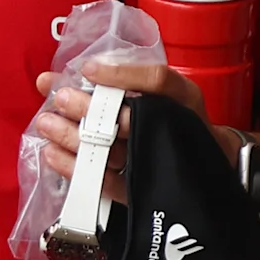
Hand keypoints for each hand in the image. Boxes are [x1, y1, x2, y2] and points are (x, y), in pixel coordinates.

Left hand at [28, 58, 223, 200]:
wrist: (212, 164)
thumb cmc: (179, 118)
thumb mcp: (167, 91)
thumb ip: (129, 79)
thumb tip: (79, 69)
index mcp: (182, 97)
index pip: (157, 80)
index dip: (120, 74)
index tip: (87, 69)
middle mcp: (173, 127)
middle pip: (129, 117)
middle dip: (89, 108)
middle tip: (60, 99)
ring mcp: (158, 162)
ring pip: (112, 151)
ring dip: (74, 137)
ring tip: (47, 125)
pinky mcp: (142, 190)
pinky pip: (107, 183)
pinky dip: (77, 169)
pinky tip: (54, 154)